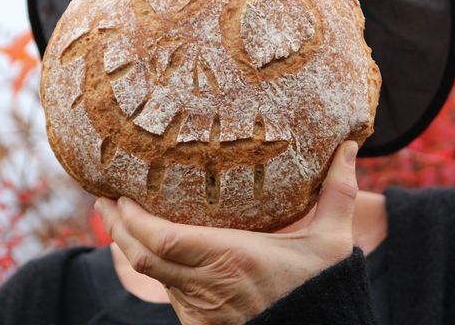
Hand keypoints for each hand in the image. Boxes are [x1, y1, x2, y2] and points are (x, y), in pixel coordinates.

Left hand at [94, 140, 359, 324]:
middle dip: (117, 227)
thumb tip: (350, 147)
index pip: (160, 240)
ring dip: (132, 246)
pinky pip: (169, 292)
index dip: (131, 219)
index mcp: (230, 258)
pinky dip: (156, 268)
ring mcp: (199, 310)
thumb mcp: (332, 239)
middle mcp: (205, 286)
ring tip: (121, 217)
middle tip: (104, 199)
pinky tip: (153, 250)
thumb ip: (338, 191)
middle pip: (142, 257)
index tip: (118, 193)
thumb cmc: (321, 288)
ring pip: (152, 276)